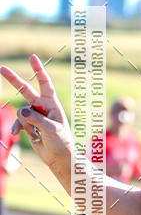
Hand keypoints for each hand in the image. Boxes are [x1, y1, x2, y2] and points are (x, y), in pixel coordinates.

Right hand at [0, 54, 73, 168]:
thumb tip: (22, 111)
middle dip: (13, 80)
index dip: (38, 70)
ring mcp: (34, 116)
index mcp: (52, 104)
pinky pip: (18, 123)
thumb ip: (37, 119)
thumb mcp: (51, 129)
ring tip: (33, 133)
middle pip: (26, 90)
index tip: (32, 57)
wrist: (59, 157)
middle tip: (2, 68)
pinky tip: (17, 134)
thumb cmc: (61, 141)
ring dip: (24, 123)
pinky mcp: (29, 125)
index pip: (44, 83)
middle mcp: (42, 107)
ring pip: (20, 112)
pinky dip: (17, 128)